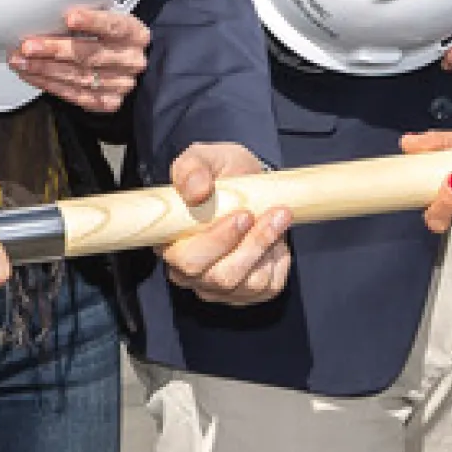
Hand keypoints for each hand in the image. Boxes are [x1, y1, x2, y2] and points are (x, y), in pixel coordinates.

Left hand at [9, 7, 151, 113]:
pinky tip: (32, 75)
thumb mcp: (106, 19)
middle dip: (55, 50)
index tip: (70, 17)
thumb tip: (47, 11)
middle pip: (91, 55)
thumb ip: (87, 17)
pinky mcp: (108, 102)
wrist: (124, 66)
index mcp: (135, 33)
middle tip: (29, 46)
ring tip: (21, 61)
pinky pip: (76, 95)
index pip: (114, 26)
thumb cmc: (109, 37)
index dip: (92, 22)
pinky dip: (50, 85)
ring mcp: (122, 84)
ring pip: (80, 77)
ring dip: (45, 70)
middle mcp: (132, 60)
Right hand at [158, 143, 290, 304]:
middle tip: (273, 213)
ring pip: (247, 282)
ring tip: (280, 215)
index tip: (243, 214)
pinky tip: (276, 238)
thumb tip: (196, 191)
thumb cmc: (220, 176)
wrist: (247, 187)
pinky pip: (268, 286)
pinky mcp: (247, 293)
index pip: (188, 260)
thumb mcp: (203, 158)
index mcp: (170, 246)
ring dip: (269, 247)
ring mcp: (219, 287)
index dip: (217, 242)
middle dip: (251, 245)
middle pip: (220, 276)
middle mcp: (190, 275)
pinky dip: (278, 261)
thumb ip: (192, 168)